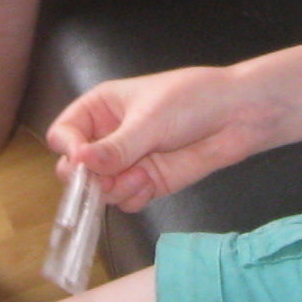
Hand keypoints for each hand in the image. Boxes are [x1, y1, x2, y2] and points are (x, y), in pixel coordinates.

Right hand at [48, 64, 285, 211]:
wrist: (237, 115)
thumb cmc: (193, 100)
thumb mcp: (151, 119)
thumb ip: (116, 147)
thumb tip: (78, 163)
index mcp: (100, 108)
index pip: (63, 133)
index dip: (68, 149)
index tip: (82, 160)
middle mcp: (107, 137)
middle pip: (74, 169)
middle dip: (88, 178)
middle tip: (107, 180)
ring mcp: (126, 163)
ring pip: (98, 190)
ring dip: (114, 190)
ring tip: (140, 175)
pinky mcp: (146, 182)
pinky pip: (124, 201)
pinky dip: (133, 197)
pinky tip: (151, 182)